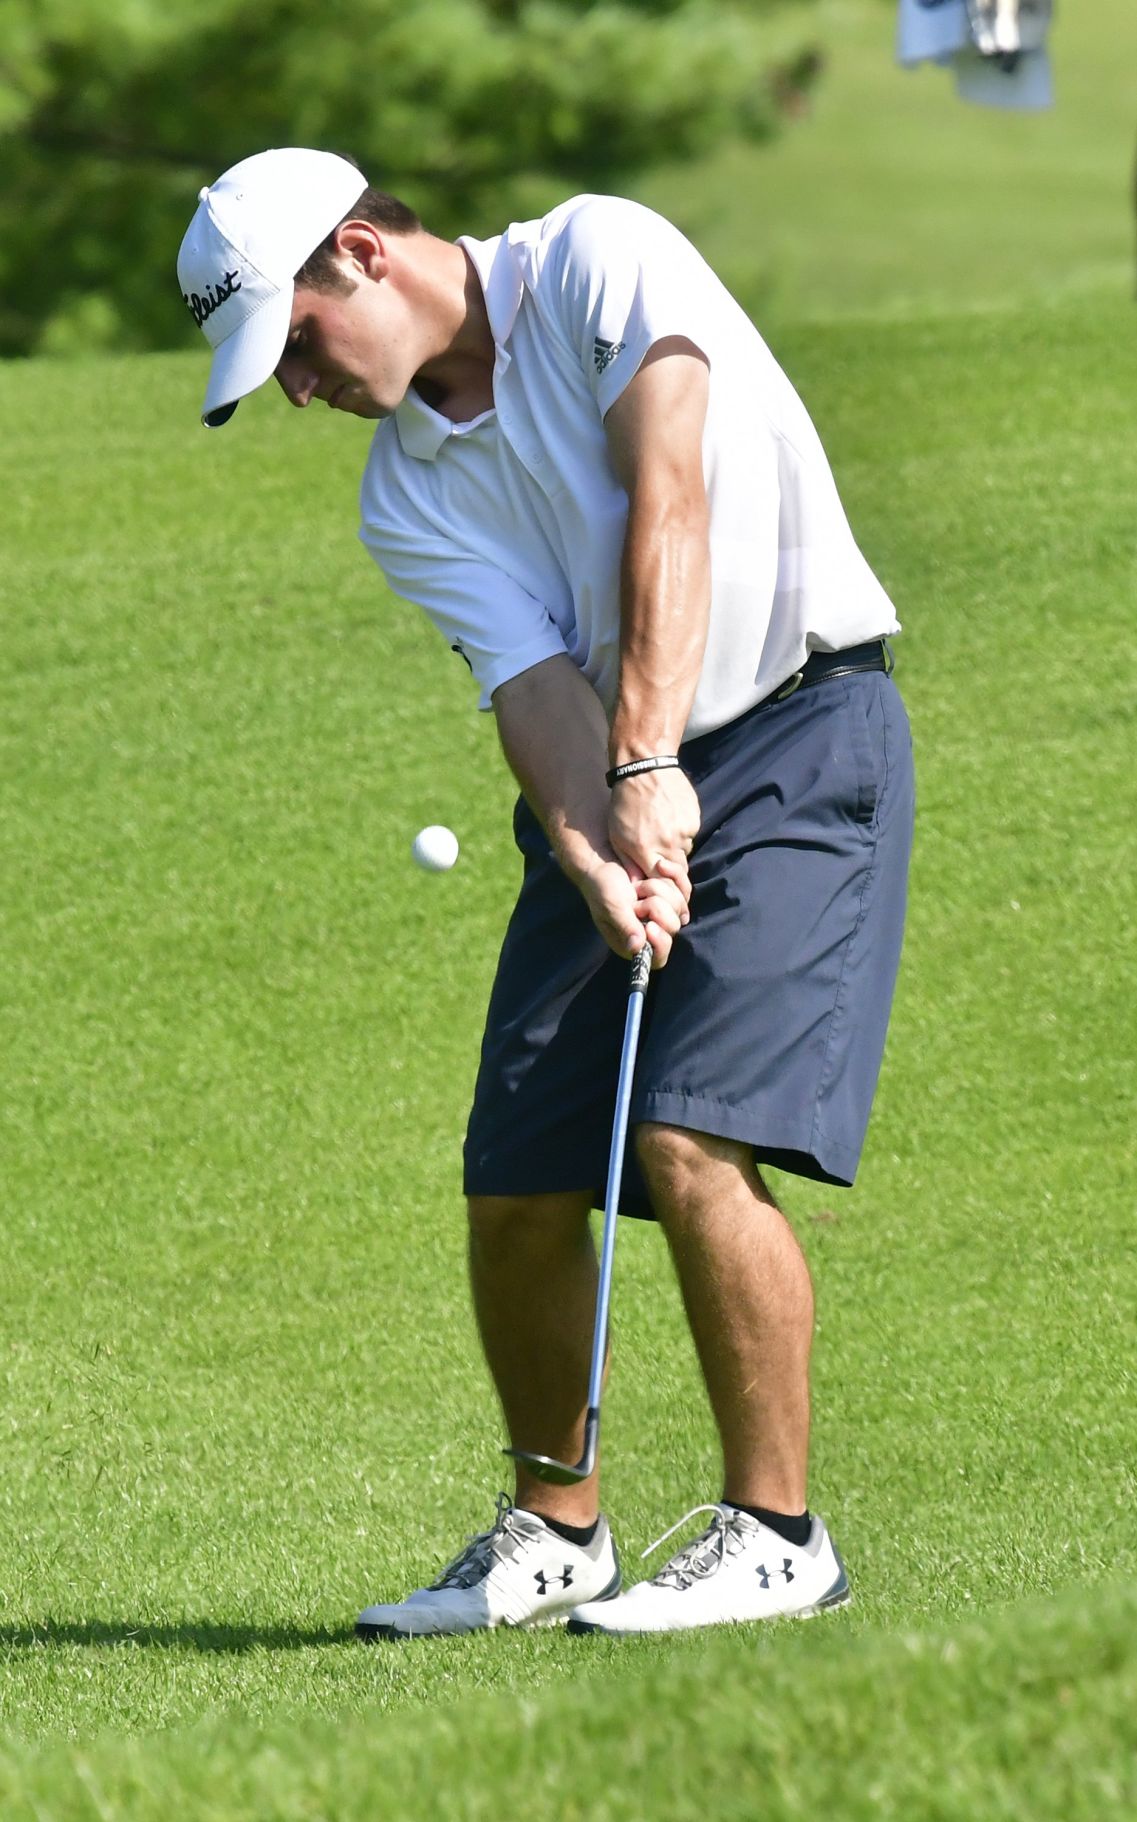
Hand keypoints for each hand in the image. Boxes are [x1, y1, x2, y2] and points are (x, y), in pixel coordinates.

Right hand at [572, 852, 690, 967]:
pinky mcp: (670, 897)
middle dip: (655, 906)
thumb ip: (625, 926)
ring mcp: (663, 914)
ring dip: (657, 889)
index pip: (658, 958)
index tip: (650, 925)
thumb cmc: (601, 889)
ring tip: (638, 886)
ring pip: (679, 905)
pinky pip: (683, 889)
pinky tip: (655, 871)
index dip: (660, 942)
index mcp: (634, 944)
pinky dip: (670, 876)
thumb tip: (636, 948)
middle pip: (673, 927)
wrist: (603, 863)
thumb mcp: (611, 908)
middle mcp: (651, 932)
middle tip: (636, 900)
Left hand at [608, 767, 700, 879]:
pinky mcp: (694, 819)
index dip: (662, 884)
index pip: (662, 882)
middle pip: (678, 870)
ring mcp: (684, 832)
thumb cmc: (624, 803)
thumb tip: (637, 885)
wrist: (644, 768)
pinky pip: (690, 833)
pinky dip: (682, 829)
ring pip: (684, 850)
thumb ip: (628, 862)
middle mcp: (668, 845)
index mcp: (646, 851)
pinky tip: (669, 815)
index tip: (657, 879)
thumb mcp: (616, 835)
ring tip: (661, 827)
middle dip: (670, 867)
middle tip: (659, 851)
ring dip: (675, 846)